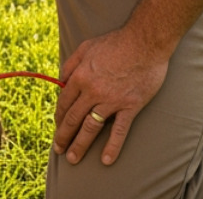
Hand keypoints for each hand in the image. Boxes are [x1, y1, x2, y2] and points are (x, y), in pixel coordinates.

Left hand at [52, 26, 169, 166]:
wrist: (145, 42)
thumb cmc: (116, 42)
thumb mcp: (86, 47)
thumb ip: (71, 64)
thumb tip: (61, 82)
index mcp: (80, 76)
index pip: (64, 103)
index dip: (59, 118)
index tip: (58, 127)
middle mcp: (92, 91)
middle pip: (73, 118)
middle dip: (64, 136)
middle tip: (59, 150)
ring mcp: (111, 100)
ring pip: (91, 128)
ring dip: (80, 145)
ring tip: (73, 159)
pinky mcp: (130, 106)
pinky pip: (119, 130)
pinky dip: (112, 146)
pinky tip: (106, 160)